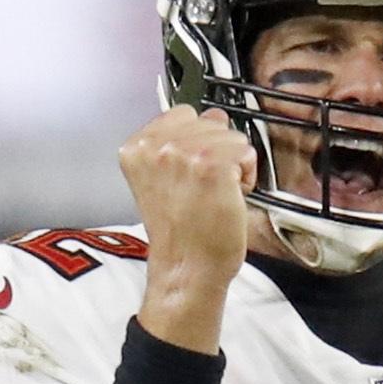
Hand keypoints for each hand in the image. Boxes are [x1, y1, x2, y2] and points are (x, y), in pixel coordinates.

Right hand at [119, 105, 257, 352]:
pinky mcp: (212, 165)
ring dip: (233, 164)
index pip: (181, 114)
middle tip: (203, 187)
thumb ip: (177, 144)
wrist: (187, 269)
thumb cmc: (180, 233)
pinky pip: (245, 152)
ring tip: (215, 193)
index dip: (196, 141)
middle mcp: (156, 146)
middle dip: (216, 151)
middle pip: (209, 121)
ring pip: (231, 135)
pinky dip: (246, 176)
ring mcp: (184, 153)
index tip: (192, 169)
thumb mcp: (161, 179)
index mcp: (136, 147)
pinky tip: (229, 196)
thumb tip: (212, 115)